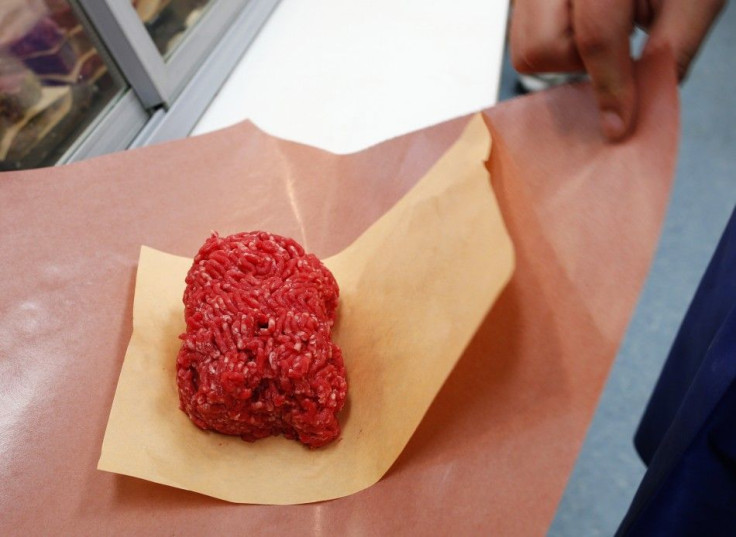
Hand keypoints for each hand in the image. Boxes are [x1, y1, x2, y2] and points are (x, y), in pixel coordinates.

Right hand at [510, 0, 724, 140]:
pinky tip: (582, 26)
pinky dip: (552, 42)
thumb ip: (671, 48)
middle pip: (539, 45)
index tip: (618, 125)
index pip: (596, 35)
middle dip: (577, 63)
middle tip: (612, 49)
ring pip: (524, 45)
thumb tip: (638, 106)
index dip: (610, 87)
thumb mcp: (692, 0)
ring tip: (596, 34)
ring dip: (562, 55)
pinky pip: (522, 33)